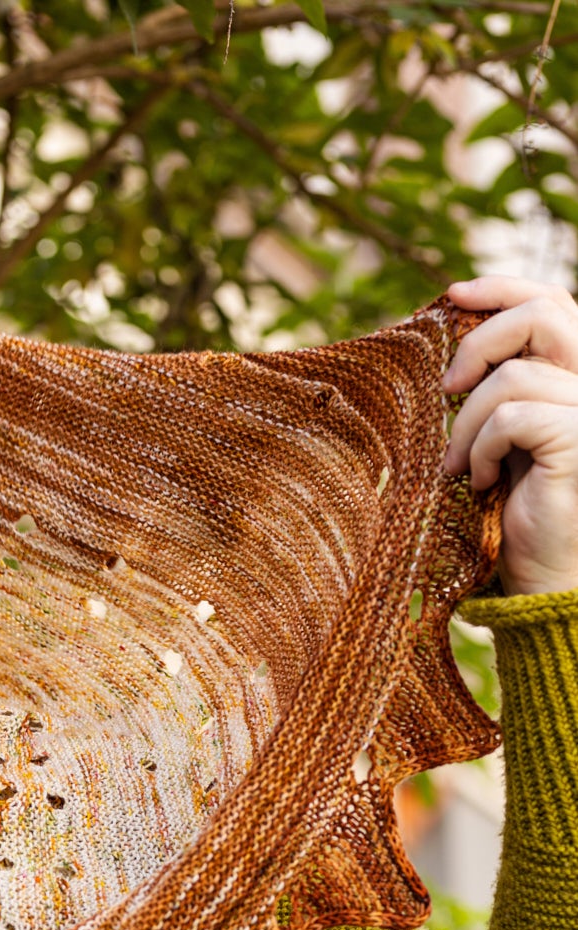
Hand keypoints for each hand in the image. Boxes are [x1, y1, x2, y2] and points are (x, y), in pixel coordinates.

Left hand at [442, 276, 577, 596]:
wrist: (541, 572)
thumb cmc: (515, 506)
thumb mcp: (502, 431)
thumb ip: (498, 380)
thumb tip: (455, 321)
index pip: (553, 302)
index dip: (503, 288)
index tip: (452, 295)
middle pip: (543, 315)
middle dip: (481, 342)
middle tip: (447, 387)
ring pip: (512, 376)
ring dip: (467, 423)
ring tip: (461, 464)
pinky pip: (510, 417)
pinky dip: (480, 449)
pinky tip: (480, 482)